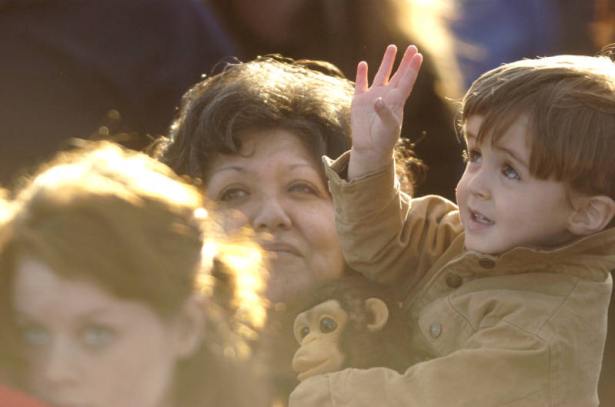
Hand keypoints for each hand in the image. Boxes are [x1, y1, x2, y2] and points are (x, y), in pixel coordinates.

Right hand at [348, 45, 421, 179]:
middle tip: (412, 47)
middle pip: (398, 74)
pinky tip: (363, 64)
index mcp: (397, 101)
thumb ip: (385, 113)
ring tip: (392, 48)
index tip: (418, 55)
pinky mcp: (359, 101)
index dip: (412, 68)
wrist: (370, 149)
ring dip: (386, 62)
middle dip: (405, 61)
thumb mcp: (388, 128)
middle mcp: (386, 96)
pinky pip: (360, 84)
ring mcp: (372, 97)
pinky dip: (361, 74)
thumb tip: (377, 99)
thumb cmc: (384, 140)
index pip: (406, 81)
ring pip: (381, 75)